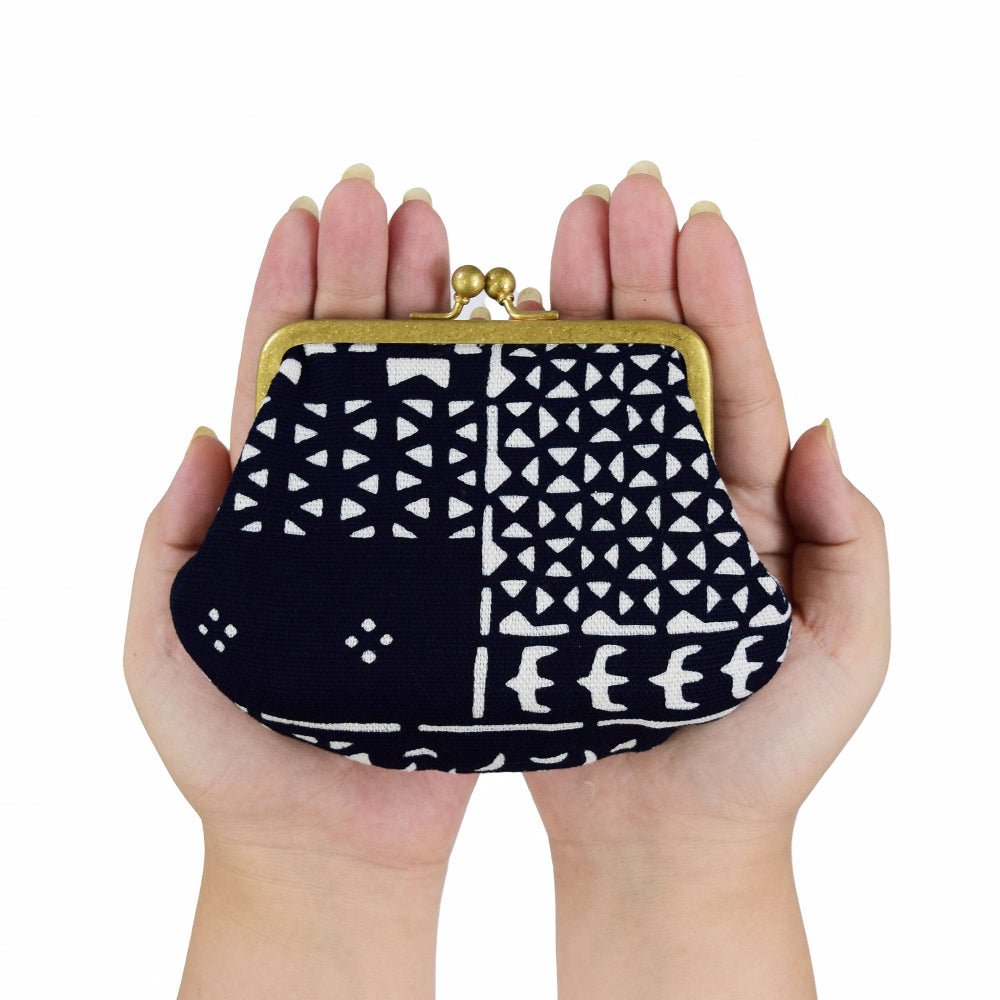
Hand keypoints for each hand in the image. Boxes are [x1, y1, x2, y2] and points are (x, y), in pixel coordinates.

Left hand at [123, 169, 472, 997]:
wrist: (332, 845)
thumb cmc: (236, 760)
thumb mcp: (167, 644)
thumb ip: (171, 544)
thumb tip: (202, 432)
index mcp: (275, 506)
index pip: (279, 374)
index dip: (291, 290)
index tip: (310, 212)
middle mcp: (353, 503)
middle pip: (361, 367)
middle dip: (369, 275)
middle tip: (390, 197)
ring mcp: (421, 532)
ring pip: (433, 405)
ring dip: (440, 318)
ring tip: (452, 239)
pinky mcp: (477, 573)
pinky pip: (495, 479)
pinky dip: (506, 409)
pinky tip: (524, 341)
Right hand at [522, 164, 889, 998]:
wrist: (659, 841)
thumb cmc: (758, 758)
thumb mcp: (841, 652)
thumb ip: (851, 542)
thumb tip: (827, 426)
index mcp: (745, 511)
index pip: (734, 383)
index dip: (717, 299)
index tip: (694, 218)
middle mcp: (668, 502)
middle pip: (656, 372)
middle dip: (640, 278)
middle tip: (616, 196)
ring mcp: (595, 526)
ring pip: (584, 406)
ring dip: (571, 320)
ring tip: (551, 239)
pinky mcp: (533, 562)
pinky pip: (521, 473)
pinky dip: (510, 407)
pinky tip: (489, 343)